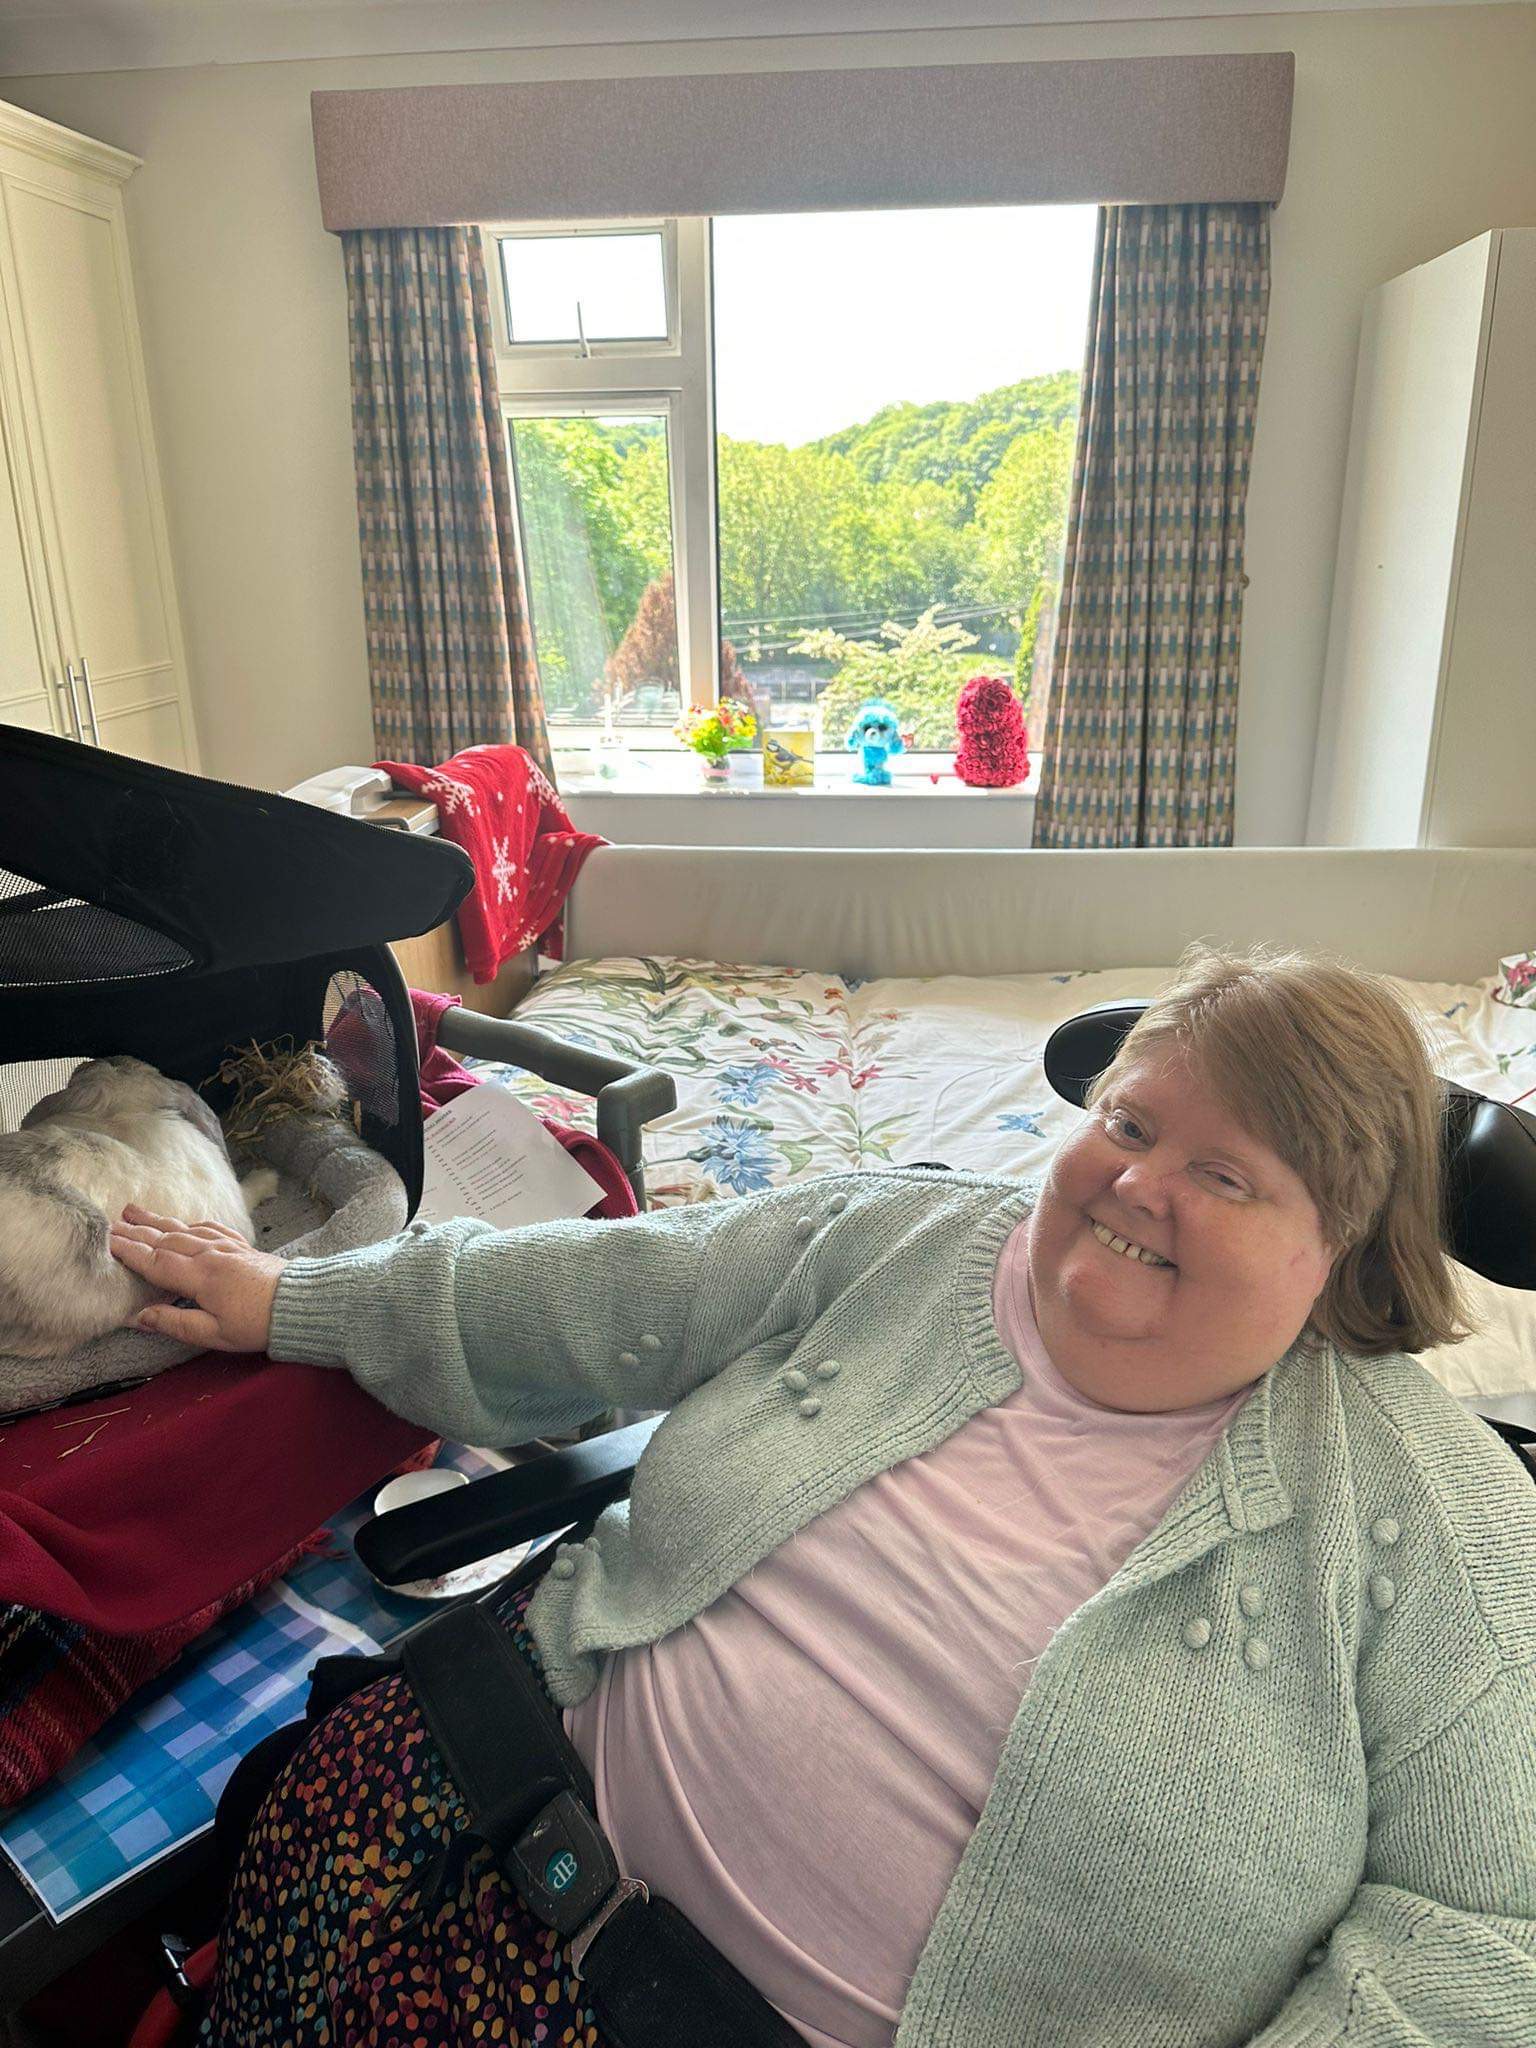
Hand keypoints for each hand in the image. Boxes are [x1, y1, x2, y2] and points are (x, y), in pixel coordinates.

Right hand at [109, 1205, 283, 1353]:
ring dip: (157, 1221)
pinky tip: (184, 1223)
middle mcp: (210, 1255)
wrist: (300, 1303)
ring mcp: (226, 1246)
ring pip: (184, 1229)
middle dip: (135, 1231)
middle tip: (109, 1224)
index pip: (154, 1261)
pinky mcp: (241, 1246)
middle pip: (165, 1240)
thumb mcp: (214, 1334)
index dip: (128, 1251)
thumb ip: (174, 1323)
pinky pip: (210, 1228)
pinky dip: (191, 1224)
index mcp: (200, 1276)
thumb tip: (138, 1316)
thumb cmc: (258, 1323)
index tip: (105, 1242)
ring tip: (134, 1211)